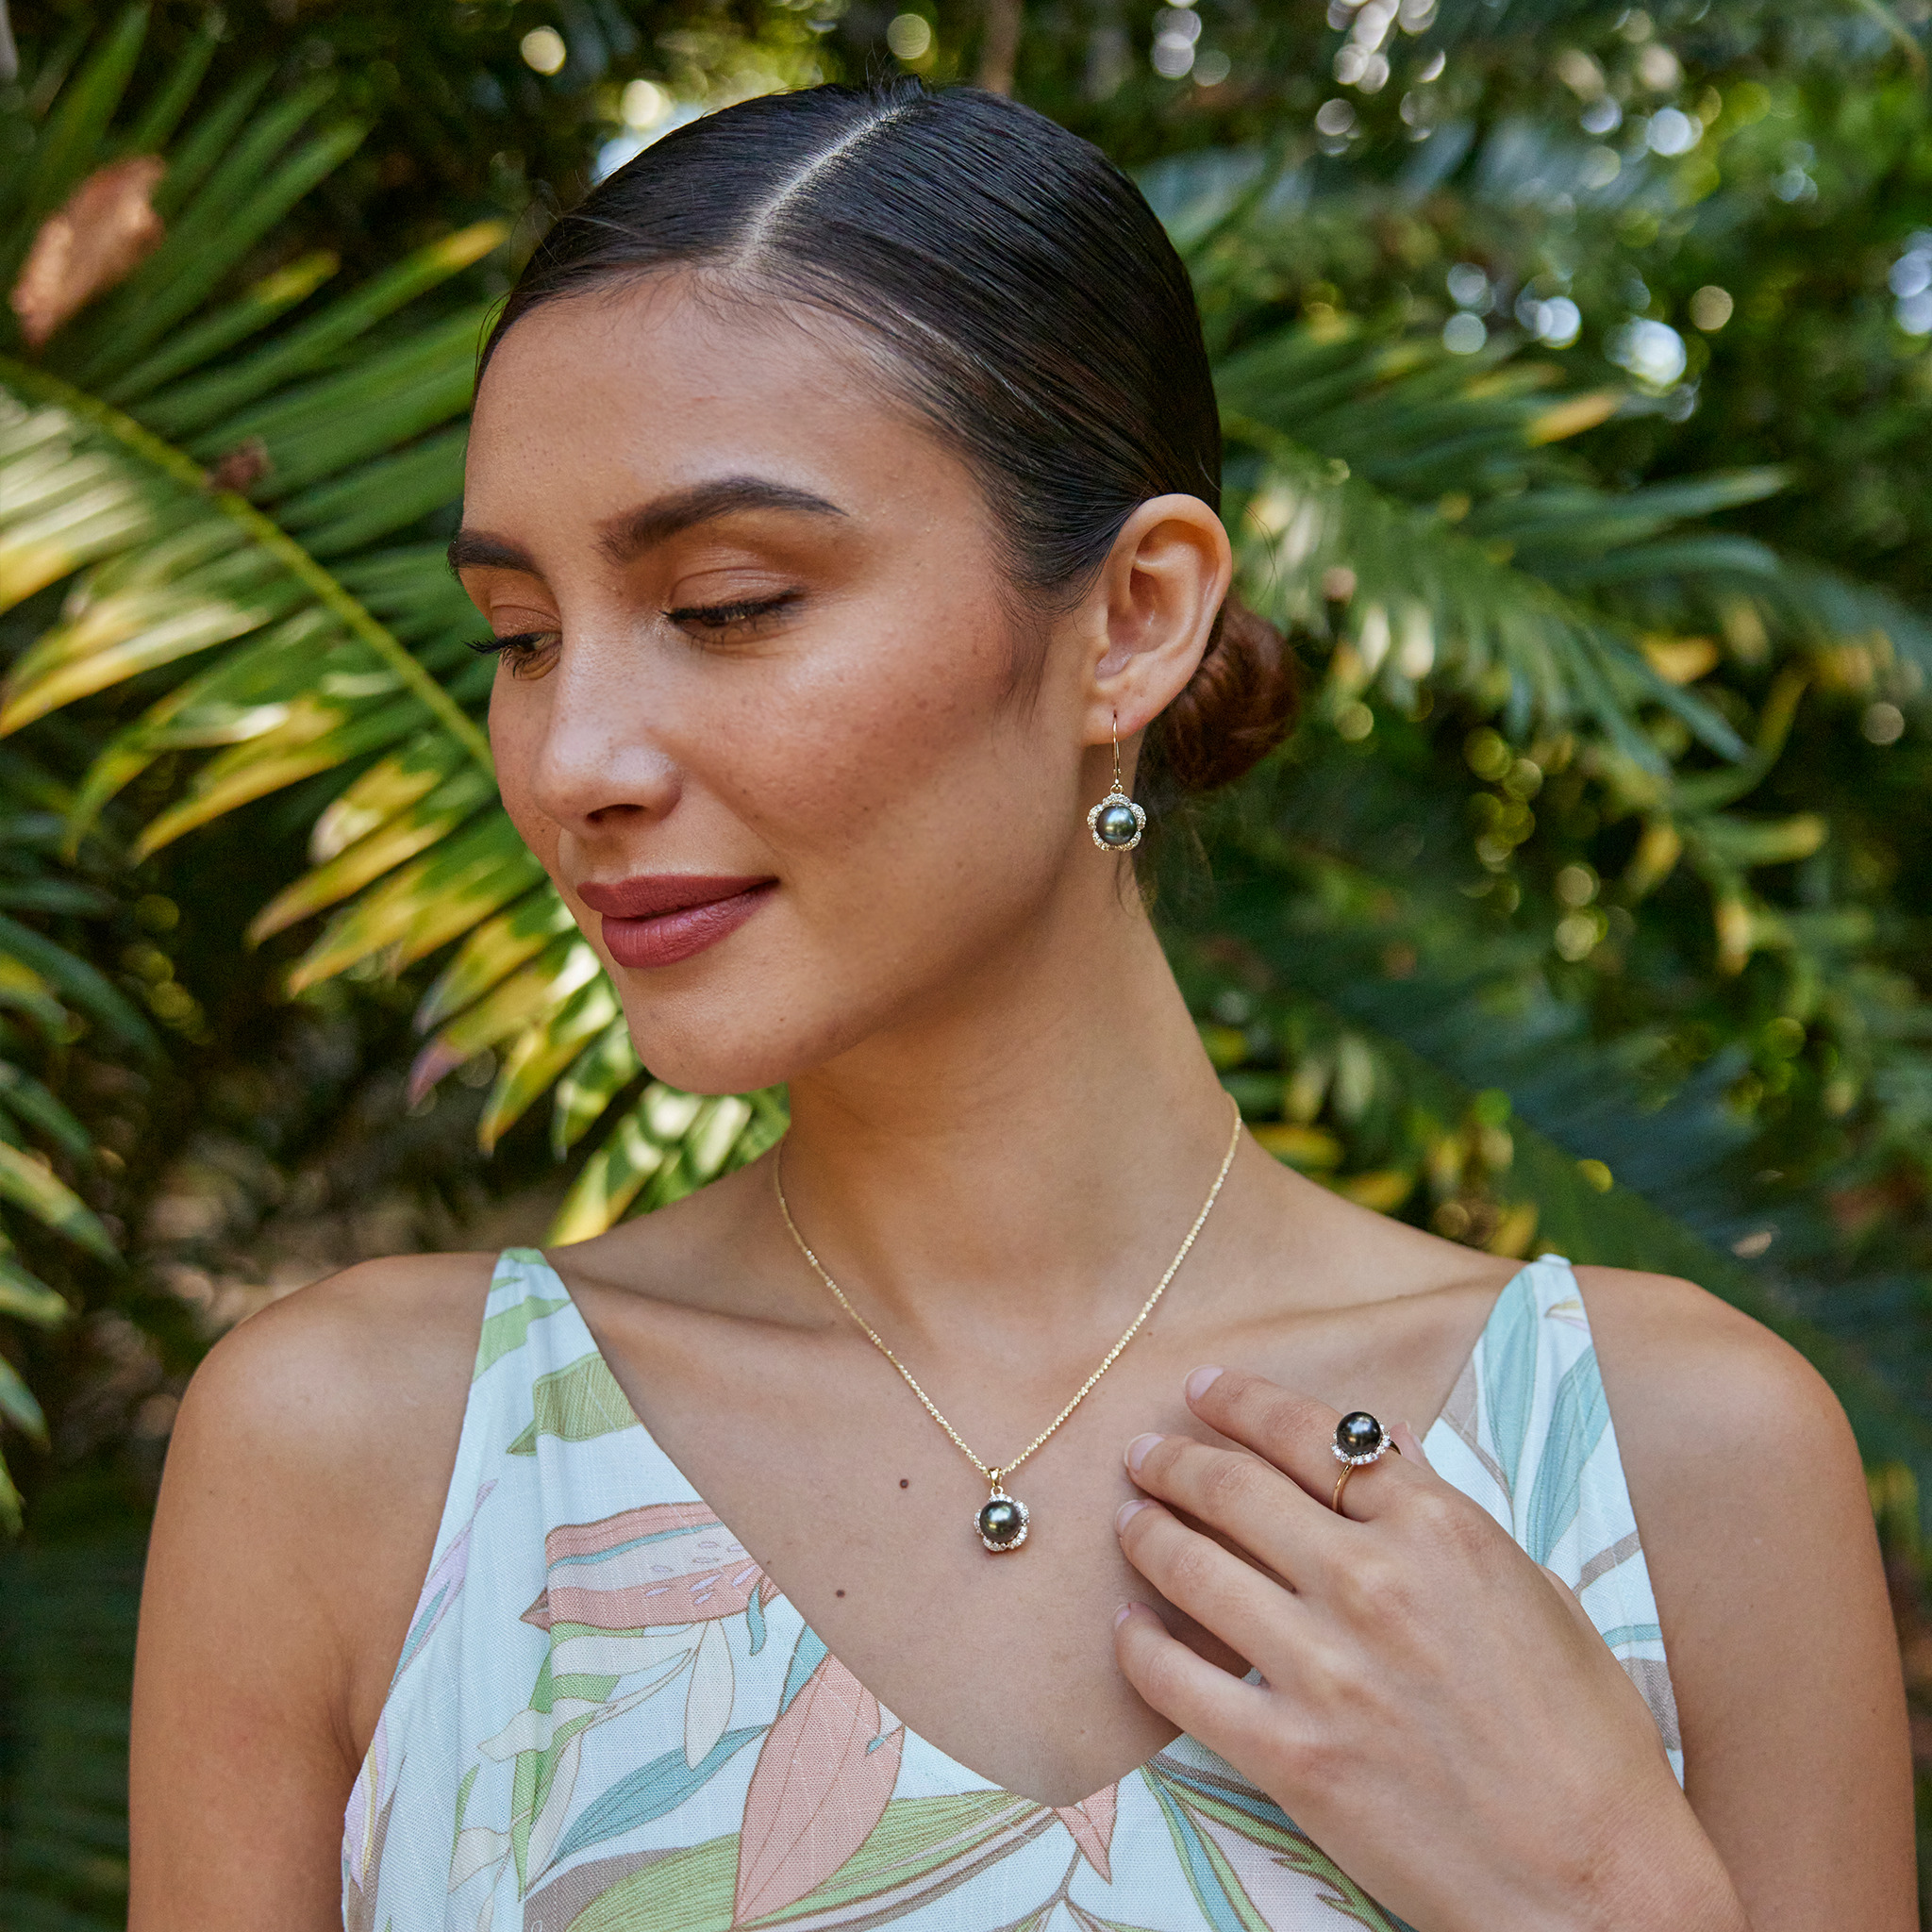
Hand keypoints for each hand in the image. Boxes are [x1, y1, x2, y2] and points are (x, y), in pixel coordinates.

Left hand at [1111, 1367, 1746, 1931]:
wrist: (1599, 1889)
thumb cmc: (1587, 1745)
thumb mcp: (1538, 1595)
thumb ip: (1447, 1519)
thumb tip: (1382, 1448)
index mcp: (1441, 1530)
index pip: (1314, 1436)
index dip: (1245, 1404)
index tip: (1204, 1391)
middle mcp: (1373, 1582)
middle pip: (1236, 1489)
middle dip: (1176, 1461)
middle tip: (1142, 1452)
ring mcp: (1326, 1669)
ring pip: (1194, 1569)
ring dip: (1147, 1533)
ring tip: (1128, 1517)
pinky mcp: (1293, 1756)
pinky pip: (1180, 1684)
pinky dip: (1140, 1648)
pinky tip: (1128, 1627)